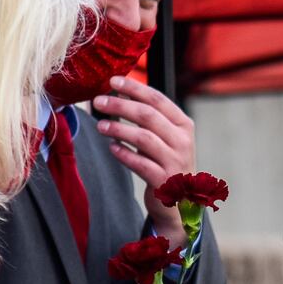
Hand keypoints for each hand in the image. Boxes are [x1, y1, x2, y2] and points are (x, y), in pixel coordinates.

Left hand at [93, 75, 196, 249]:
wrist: (181, 202)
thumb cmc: (168, 163)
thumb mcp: (166, 137)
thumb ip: (149, 117)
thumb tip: (120, 92)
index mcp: (183, 125)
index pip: (157, 99)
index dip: (134, 88)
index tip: (112, 81)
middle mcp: (183, 141)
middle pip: (148, 115)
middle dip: (120, 105)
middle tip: (98, 101)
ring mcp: (175, 162)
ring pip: (143, 138)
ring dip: (118, 129)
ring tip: (101, 125)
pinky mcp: (164, 182)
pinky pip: (140, 164)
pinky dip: (124, 154)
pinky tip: (112, 148)